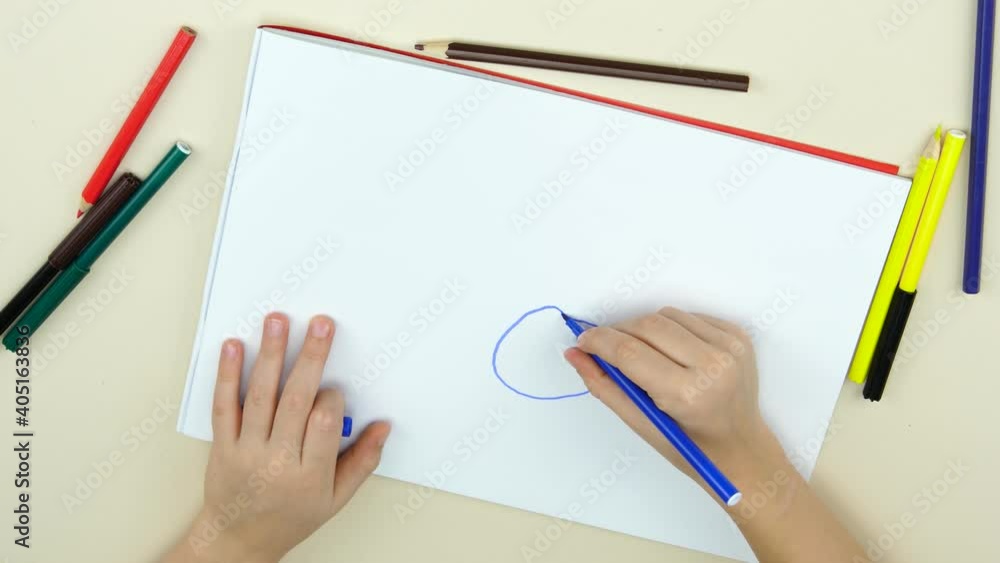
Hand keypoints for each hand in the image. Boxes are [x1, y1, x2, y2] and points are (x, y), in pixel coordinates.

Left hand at [163, 313, 390, 562]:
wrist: (238, 538)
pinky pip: (225, 405)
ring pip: (260, 396)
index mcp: (308, 476)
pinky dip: (228, 374)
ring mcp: (246, 451)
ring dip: (271, 354)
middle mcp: (276, 461)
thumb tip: (383, 427)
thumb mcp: (336, 499)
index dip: (332, 400)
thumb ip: (362, 462)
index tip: (335, 390)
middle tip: (321, 325)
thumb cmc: (290, 517)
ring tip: (278, 321)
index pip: (324, 424)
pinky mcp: (223, 444)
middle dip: (311, 358)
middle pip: (295, 401)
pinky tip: (235, 347)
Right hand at [564, 307, 783, 499]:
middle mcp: (713, 365)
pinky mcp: (738, 336)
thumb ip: (604, 386)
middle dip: (618, 332)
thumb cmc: (690, 447)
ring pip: (667, 316)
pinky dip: (671, 328)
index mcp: (688, 394)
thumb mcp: (641, 424)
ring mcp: (730, 348)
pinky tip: (670, 352)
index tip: (582, 341)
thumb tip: (575, 354)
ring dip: (644, 329)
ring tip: (642, 354)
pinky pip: (690, 317)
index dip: (599, 342)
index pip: (630, 353)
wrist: (742, 449)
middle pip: (648, 326)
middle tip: (604, 346)